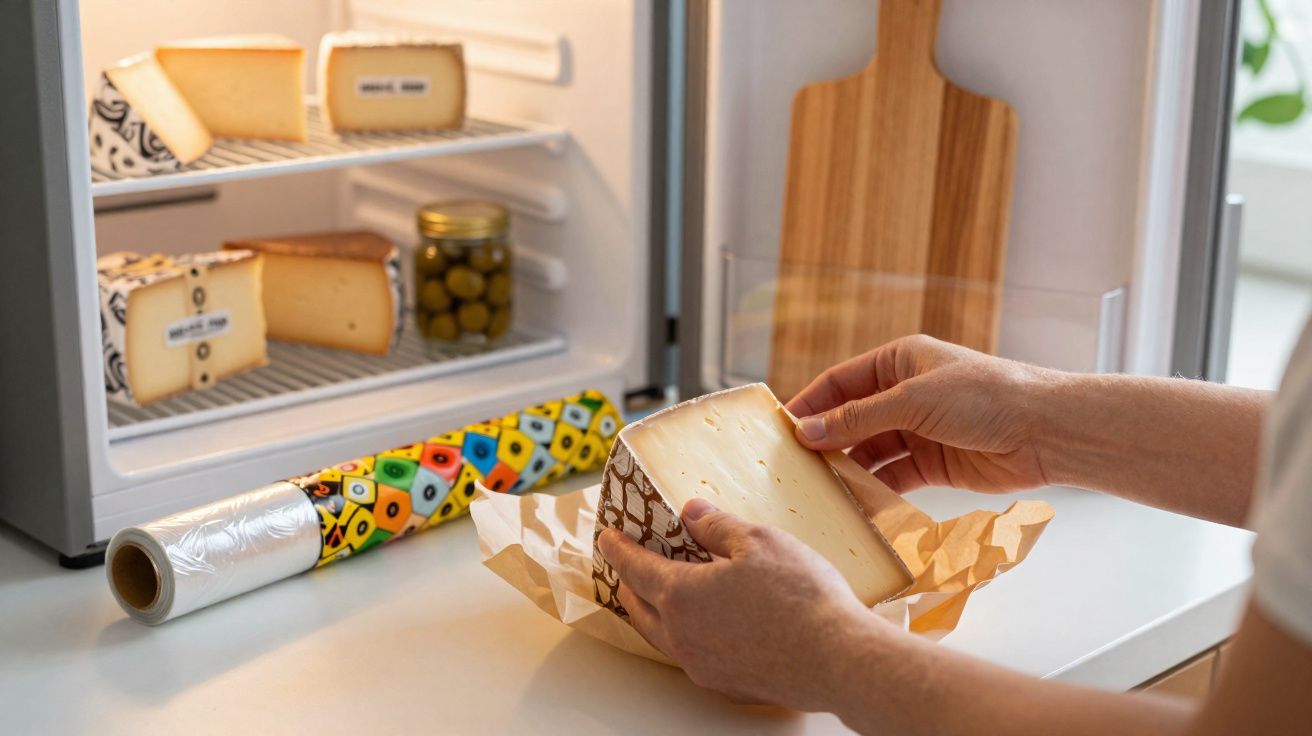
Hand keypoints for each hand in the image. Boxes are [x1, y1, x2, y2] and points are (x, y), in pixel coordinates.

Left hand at [596, 498, 875, 709]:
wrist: (840, 660)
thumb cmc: (801, 597)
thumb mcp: (758, 541)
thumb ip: (717, 526)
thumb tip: (691, 513)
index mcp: (680, 596)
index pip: (633, 568)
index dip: (617, 548)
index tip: (606, 536)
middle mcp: (682, 637)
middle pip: (639, 607)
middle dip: (630, 582)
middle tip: (630, 564)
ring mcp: (704, 667)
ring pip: (663, 636)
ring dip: (657, 611)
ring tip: (667, 593)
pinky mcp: (729, 686)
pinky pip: (694, 656)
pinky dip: (689, 634)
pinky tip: (710, 623)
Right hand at [786, 334, 1052, 493]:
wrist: (1046, 431)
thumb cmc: (985, 397)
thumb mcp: (913, 401)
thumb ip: (858, 418)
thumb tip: (808, 431)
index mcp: (899, 361)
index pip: (841, 382)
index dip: (810, 404)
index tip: (780, 429)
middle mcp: (905, 393)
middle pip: (852, 418)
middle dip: (825, 440)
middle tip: (791, 466)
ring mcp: (919, 429)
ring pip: (870, 450)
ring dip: (847, 467)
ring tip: (817, 488)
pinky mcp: (933, 463)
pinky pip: (893, 475)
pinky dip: (874, 488)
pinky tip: (854, 502)